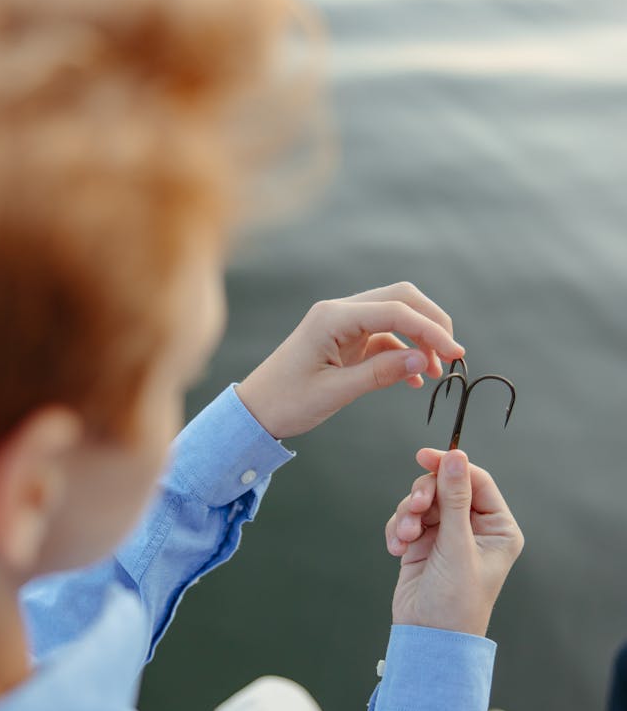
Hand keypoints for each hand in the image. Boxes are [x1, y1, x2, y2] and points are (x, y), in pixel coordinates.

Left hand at [234, 283, 464, 439]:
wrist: (255, 410)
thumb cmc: (286, 402)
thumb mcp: (335, 392)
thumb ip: (380, 373)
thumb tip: (423, 360)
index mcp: (333, 318)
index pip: (395, 311)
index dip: (430, 330)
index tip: (455, 354)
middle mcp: (340, 312)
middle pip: (401, 299)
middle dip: (431, 323)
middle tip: (452, 355)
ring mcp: (344, 323)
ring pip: (396, 315)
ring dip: (420, 339)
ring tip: (437, 372)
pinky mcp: (346, 339)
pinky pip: (385, 337)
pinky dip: (404, 353)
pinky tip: (416, 379)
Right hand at [386, 448, 523, 637]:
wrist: (429, 639)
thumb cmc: (456, 602)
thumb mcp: (457, 546)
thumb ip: (454, 498)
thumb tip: (455, 456)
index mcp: (497, 528)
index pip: (476, 481)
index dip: (451, 465)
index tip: (424, 456)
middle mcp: (474, 529)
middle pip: (444, 487)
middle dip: (424, 496)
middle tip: (416, 509)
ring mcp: (447, 536)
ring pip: (422, 502)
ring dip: (408, 515)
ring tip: (405, 537)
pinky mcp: (422, 545)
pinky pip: (407, 519)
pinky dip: (398, 529)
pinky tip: (396, 549)